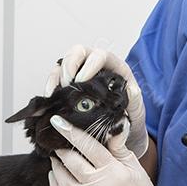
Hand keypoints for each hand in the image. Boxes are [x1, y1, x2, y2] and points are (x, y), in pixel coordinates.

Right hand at [44, 44, 149, 158]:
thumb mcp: (137, 111)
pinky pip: (56, 76)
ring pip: (64, 62)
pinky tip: (49, 97)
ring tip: (56, 93)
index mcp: (114, 67)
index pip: (100, 55)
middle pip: (78, 52)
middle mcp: (96, 65)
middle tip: (67, 85)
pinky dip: (51, 84)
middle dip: (69, 66)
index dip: (89, 65)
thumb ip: (135, 101)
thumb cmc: (130, 117)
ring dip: (58, 75)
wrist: (122, 133)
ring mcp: (81, 72)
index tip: (81, 81)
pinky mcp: (70, 83)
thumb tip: (131, 89)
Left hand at [47, 113, 186, 185]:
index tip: (56, 122)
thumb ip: (118, 146)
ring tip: (57, 160)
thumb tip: (113, 124)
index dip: (70, 132)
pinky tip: (55, 178)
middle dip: (61, 150)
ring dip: (56, 167)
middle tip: (57, 144)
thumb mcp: (134, 166)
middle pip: (71, 162)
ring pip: (62, 179)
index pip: (88, 146)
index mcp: (114, 171)